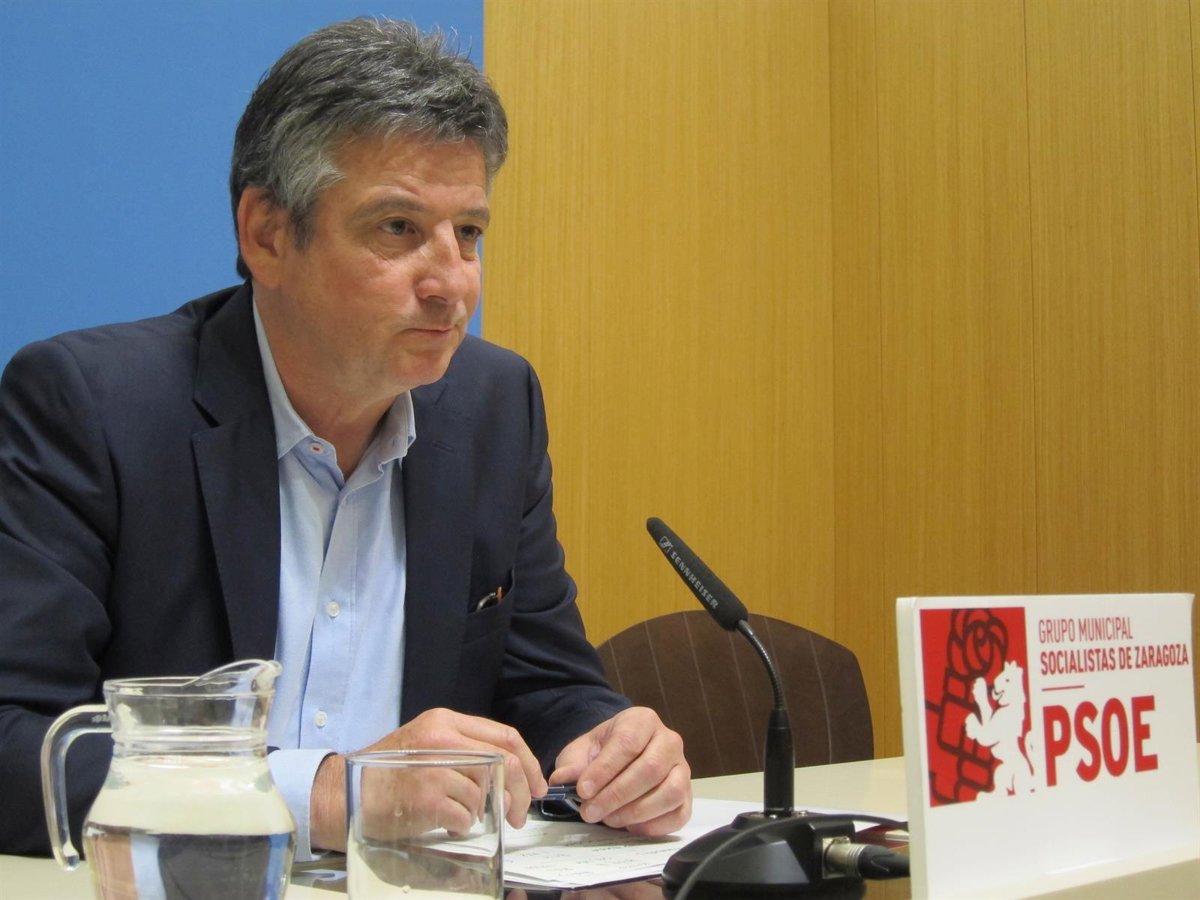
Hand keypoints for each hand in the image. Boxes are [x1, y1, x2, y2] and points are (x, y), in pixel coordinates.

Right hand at [310, 707, 547, 850]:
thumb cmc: (388, 772)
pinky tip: (447, 822)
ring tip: (462, 814)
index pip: (505, 736)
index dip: (528, 763)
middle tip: (520, 814)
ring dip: (482, 811)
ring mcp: (434, 768)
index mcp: (445, 722)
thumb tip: (510, 774)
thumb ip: (465, 749)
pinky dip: (463, 825)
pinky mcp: (426, 797)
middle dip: (521, 793)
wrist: (345, 792)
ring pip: (485, 793)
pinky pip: (465, 816)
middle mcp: (442, 739)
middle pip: (504, 763)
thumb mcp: (427, 743)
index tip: (536, 785)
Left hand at [549, 706, 690, 835]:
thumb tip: (562, 780)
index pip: (628, 742)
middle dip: (616, 795)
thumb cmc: (602, 752)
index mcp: (642, 720)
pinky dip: (655, 825)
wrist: (620, 758)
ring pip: (670, 792)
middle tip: (590, 812)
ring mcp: (682, 769)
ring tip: (609, 819)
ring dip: (636, 812)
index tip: (583, 790)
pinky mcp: (687, 796)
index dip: (605, 769)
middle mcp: (669, 741)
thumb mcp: (581, 751)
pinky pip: (679, 814)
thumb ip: (571, 763)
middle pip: (651, 769)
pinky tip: (630, 826)